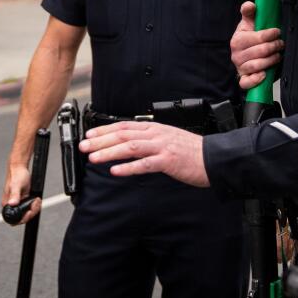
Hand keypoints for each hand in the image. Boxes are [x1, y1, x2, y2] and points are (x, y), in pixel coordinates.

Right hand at [0, 162, 39, 225]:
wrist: (20, 168)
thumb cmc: (16, 175)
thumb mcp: (16, 185)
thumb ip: (14, 195)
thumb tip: (12, 203)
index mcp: (7, 204)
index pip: (15, 220)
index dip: (24, 218)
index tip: (30, 210)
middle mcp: (12, 205)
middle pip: (23, 218)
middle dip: (32, 212)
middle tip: (35, 202)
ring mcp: (18, 203)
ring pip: (27, 213)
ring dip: (34, 208)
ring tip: (37, 200)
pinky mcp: (23, 200)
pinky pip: (30, 207)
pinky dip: (35, 205)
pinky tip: (36, 199)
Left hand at [80, 121, 208, 186]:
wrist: (213, 158)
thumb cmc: (191, 151)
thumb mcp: (167, 139)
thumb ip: (149, 140)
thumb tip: (129, 144)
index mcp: (154, 128)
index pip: (123, 126)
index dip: (104, 130)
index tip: (89, 135)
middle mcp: (155, 134)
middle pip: (122, 134)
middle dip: (100, 140)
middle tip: (84, 146)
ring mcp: (161, 147)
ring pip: (130, 147)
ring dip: (109, 152)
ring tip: (93, 158)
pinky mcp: (168, 161)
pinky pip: (144, 164)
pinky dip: (128, 167)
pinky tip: (116, 171)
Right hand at [231, 2, 282, 89]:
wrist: (246, 55)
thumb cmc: (249, 38)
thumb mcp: (249, 24)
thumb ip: (249, 13)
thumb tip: (250, 4)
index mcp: (237, 40)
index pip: (258, 37)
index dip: (270, 34)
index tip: (277, 32)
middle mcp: (236, 54)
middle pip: (260, 51)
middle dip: (274, 47)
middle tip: (280, 44)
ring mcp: (240, 67)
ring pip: (257, 66)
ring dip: (271, 60)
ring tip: (277, 55)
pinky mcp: (243, 78)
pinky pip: (247, 82)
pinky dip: (256, 79)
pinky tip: (264, 74)